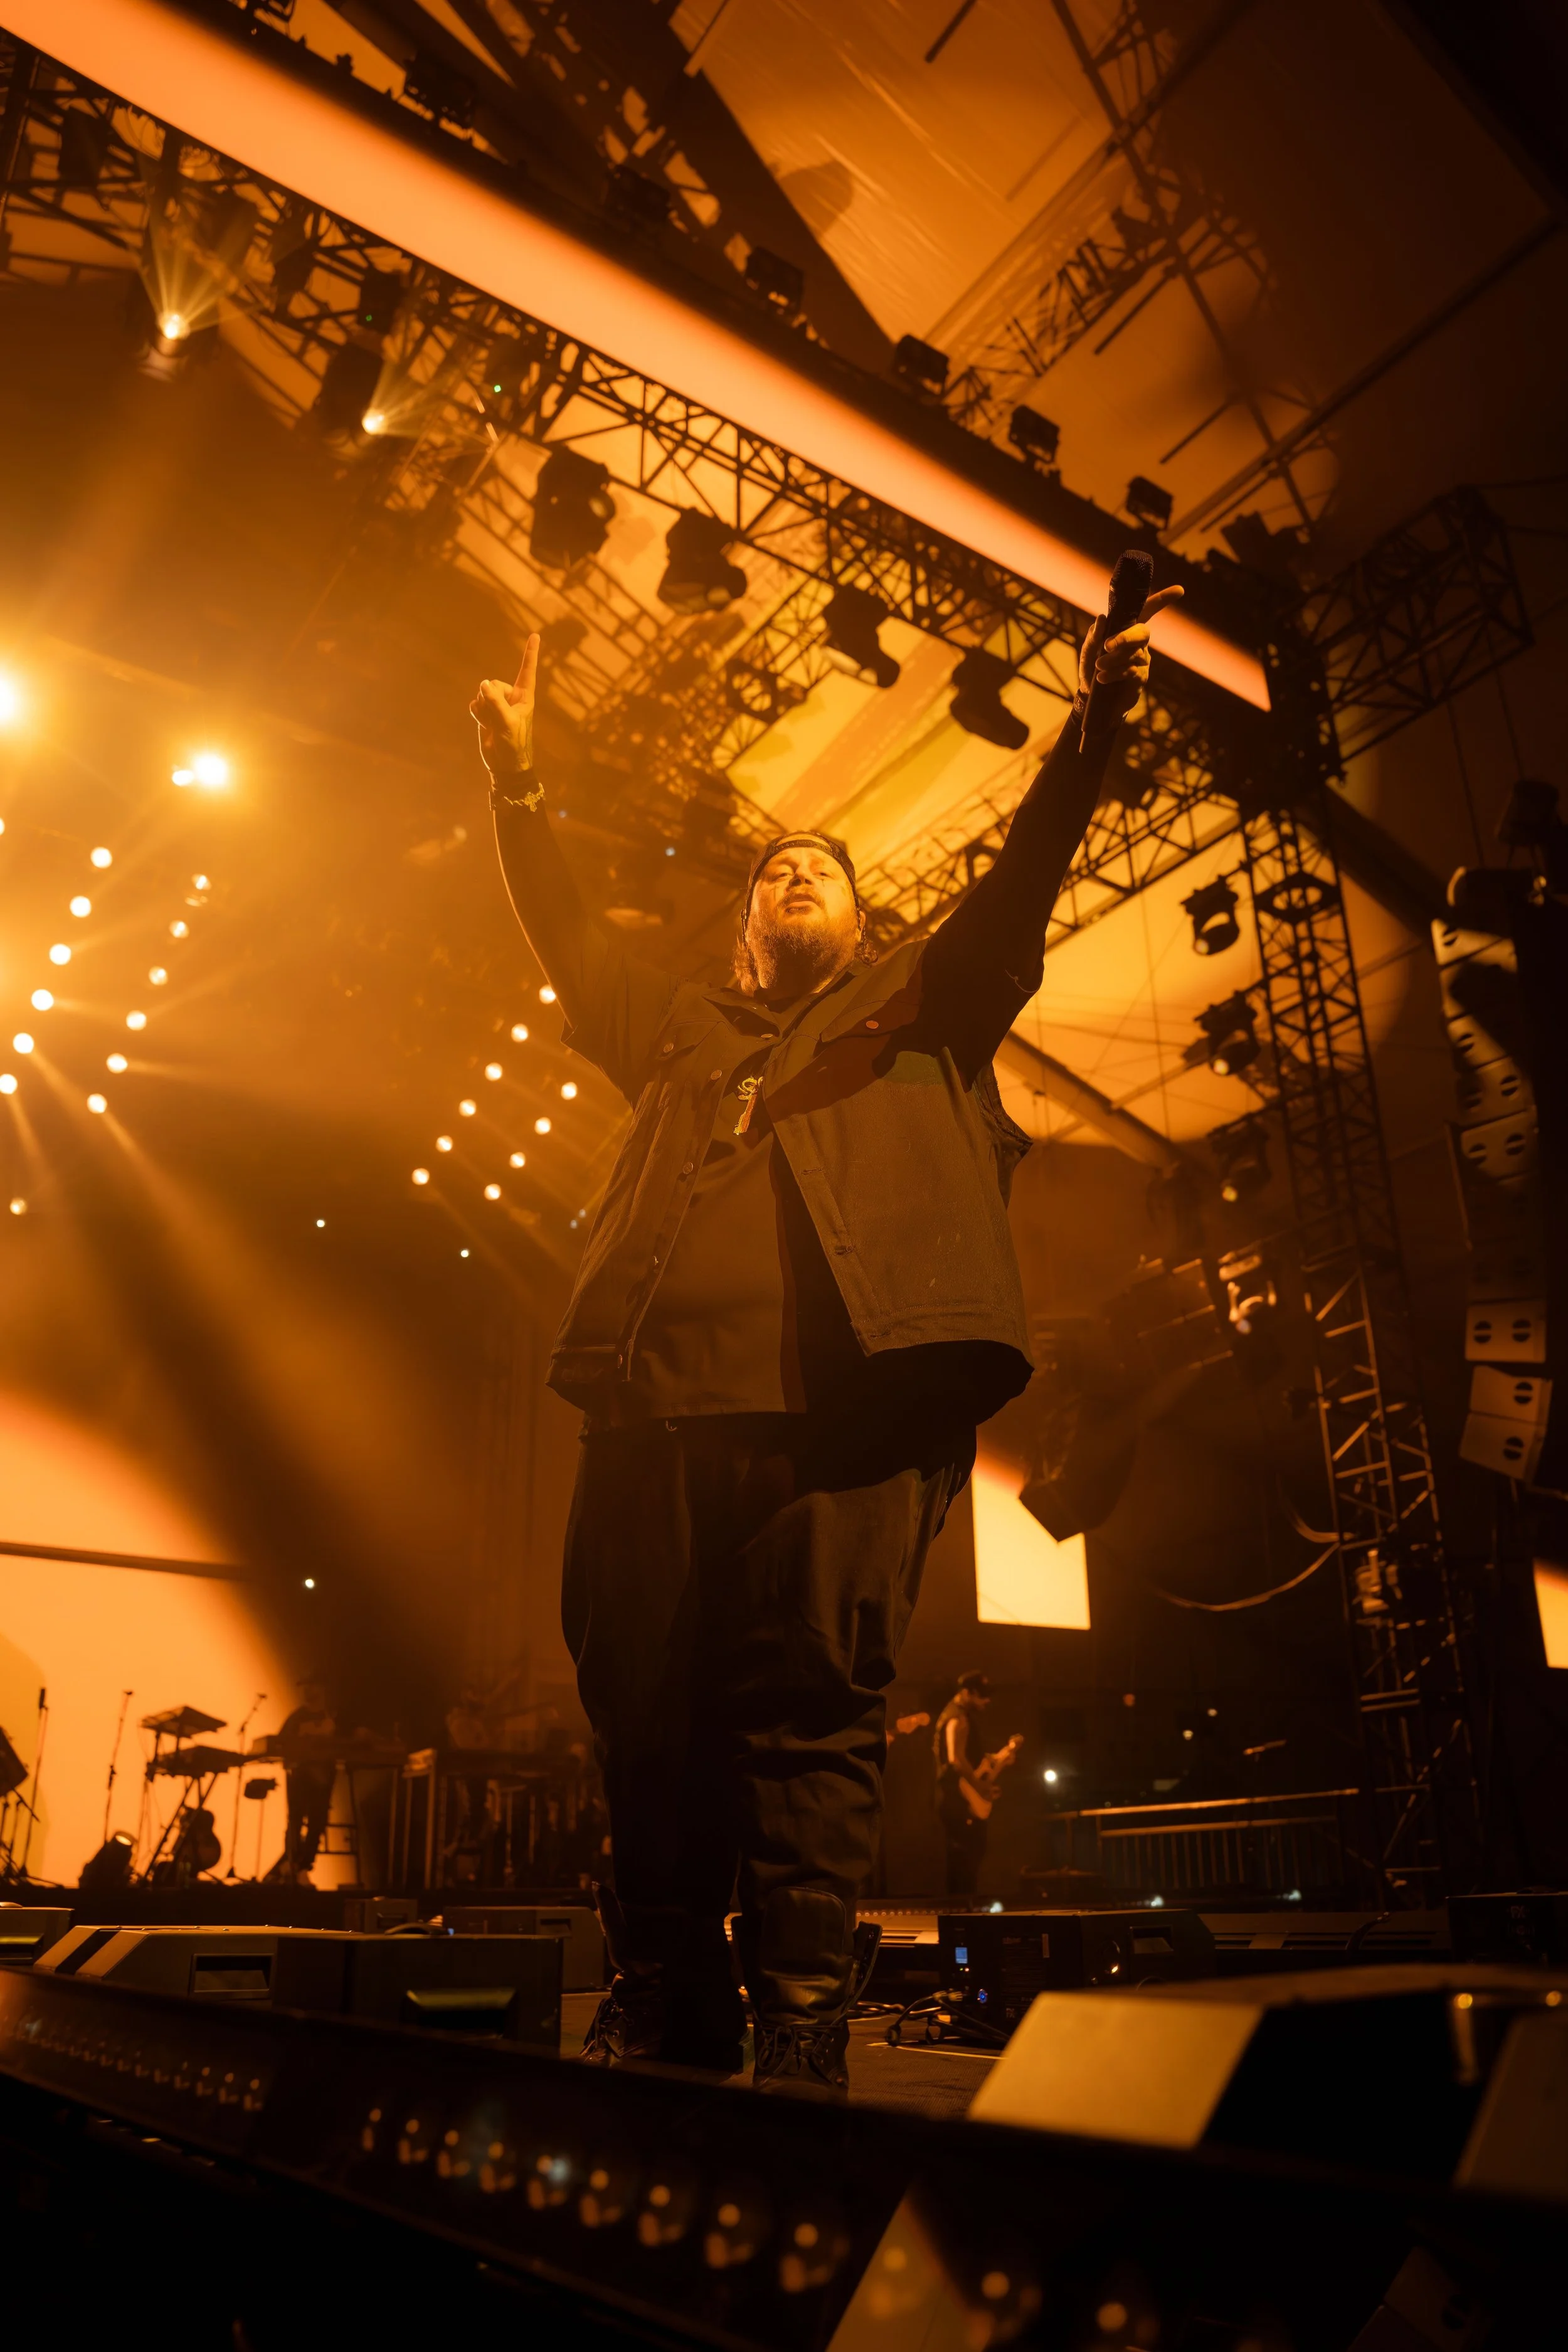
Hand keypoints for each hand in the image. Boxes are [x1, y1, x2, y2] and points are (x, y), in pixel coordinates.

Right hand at [469, 633, 538, 774]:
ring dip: (483, 709)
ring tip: (492, 724)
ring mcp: (497, 704)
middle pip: (493, 683)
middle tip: (497, 717)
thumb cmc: (514, 744)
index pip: (527, 670)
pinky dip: (477, 713)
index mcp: (524, 696)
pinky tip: (484, 724)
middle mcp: (511, 697)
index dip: (530, 653)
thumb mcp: (507, 722)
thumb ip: (496, 702)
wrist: (504, 764)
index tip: (536, 634)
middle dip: (490, 699)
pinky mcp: (485, 712)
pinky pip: (475, 704)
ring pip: (482, 693)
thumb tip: (483, 684)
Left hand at [1078, 583, 1184, 703]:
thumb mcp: (1087, 650)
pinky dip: (1115, 673)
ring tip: (1098, 667)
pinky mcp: (1140, 678)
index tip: (1179, 590)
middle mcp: (1139, 643)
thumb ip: (1094, 635)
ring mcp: (1142, 660)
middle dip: (1126, 637)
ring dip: (1113, 660)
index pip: (1147, 611)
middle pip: (1143, 632)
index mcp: (1127, 629)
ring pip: (1134, 654)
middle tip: (1107, 646)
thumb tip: (1102, 617)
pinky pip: (1132, 671)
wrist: (1090, 697)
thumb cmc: (1091, 667)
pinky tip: (1102, 678)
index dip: (1162, 600)